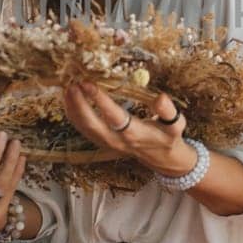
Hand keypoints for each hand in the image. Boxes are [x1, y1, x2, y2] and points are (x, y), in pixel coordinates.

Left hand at [63, 81, 195, 177]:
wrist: (162, 159)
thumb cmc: (168, 137)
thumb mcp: (176, 125)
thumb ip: (168, 111)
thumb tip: (160, 97)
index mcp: (135, 134)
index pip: (114, 117)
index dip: (101, 101)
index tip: (89, 84)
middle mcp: (117, 140)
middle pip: (92, 124)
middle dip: (79, 104)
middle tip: (72, 84)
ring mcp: (107, 143)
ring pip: (84, 128)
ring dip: (73, 108)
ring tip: (66, 87)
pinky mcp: (101, 142)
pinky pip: (83, 129)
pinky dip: (73, 114)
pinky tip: (68, 99)